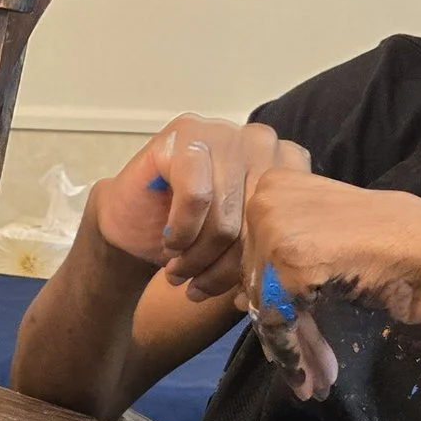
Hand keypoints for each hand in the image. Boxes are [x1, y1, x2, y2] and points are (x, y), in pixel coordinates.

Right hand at [89, 116, 308, 302]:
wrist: (132, 224)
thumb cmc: (191, 237)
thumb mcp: (239, 249)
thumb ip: (265, 251)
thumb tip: (280, 281)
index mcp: (285, 165)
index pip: (288, 222)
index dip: (260, 263)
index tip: (238, 288)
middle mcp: (261, 141)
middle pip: (258, 220)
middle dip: (226, 266)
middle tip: (199, 287)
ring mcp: (223, 132)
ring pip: (226, 214)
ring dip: (198, 256)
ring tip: (180, 273)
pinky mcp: (186, 132)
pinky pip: (196, 196)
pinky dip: (181, 230)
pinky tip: (170, 244)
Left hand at [241, 171, 420, 400]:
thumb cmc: (393, 247)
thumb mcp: (326, 240)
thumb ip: (283, 262)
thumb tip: (236, 303)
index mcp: (273, 182)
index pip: (254, 256)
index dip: (275, 304)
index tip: (295, 340)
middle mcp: (266, 196)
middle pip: (256, 282)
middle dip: (287, 330)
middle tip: (312, 371)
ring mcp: (275, 227)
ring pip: (264, 307)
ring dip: (293, 350)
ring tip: (315, 381)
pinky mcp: (288, 263)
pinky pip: (279, 324)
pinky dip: (296, 356)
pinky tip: (316, 377)